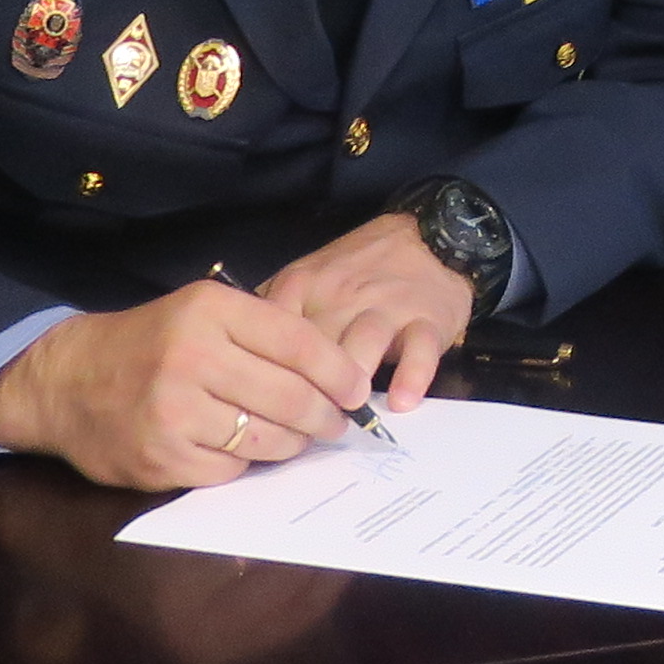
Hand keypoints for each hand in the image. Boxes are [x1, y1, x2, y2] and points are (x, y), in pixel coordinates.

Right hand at [0, 278, 372, 490]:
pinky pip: (230, 468)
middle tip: (337, 424)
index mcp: (210, 311)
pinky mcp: (161, 457)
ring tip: (298, 438)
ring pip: (266, 438)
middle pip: (290, 397)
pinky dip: (245, 462)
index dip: (339, 372)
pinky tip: (242, 449)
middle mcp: (192, 356)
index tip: (357, 391)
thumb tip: (340, 371)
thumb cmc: (150, 344)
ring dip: (292, 444)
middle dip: (325, 417)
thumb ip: (265, 331)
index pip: (299, 344)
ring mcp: (174, 411)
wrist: (66, 381)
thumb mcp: (202, 313)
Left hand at [259, 210, 478, 418]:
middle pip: (317, 346)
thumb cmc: (357, 268)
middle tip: (302, 427)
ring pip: (365, 342)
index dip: (264, 373)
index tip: (259, 407)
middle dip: (309, 388)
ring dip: (354, 379)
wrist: (428, 237)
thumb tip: (235, 358)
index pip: (273, 333)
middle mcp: (341, 297)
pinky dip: (412, 375)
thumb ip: (272, 311)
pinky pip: (419, 348)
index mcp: (302, 287)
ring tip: (349, 413)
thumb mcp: (306, 277)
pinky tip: (401, 403)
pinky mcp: (427, 319)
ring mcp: (386, 307)